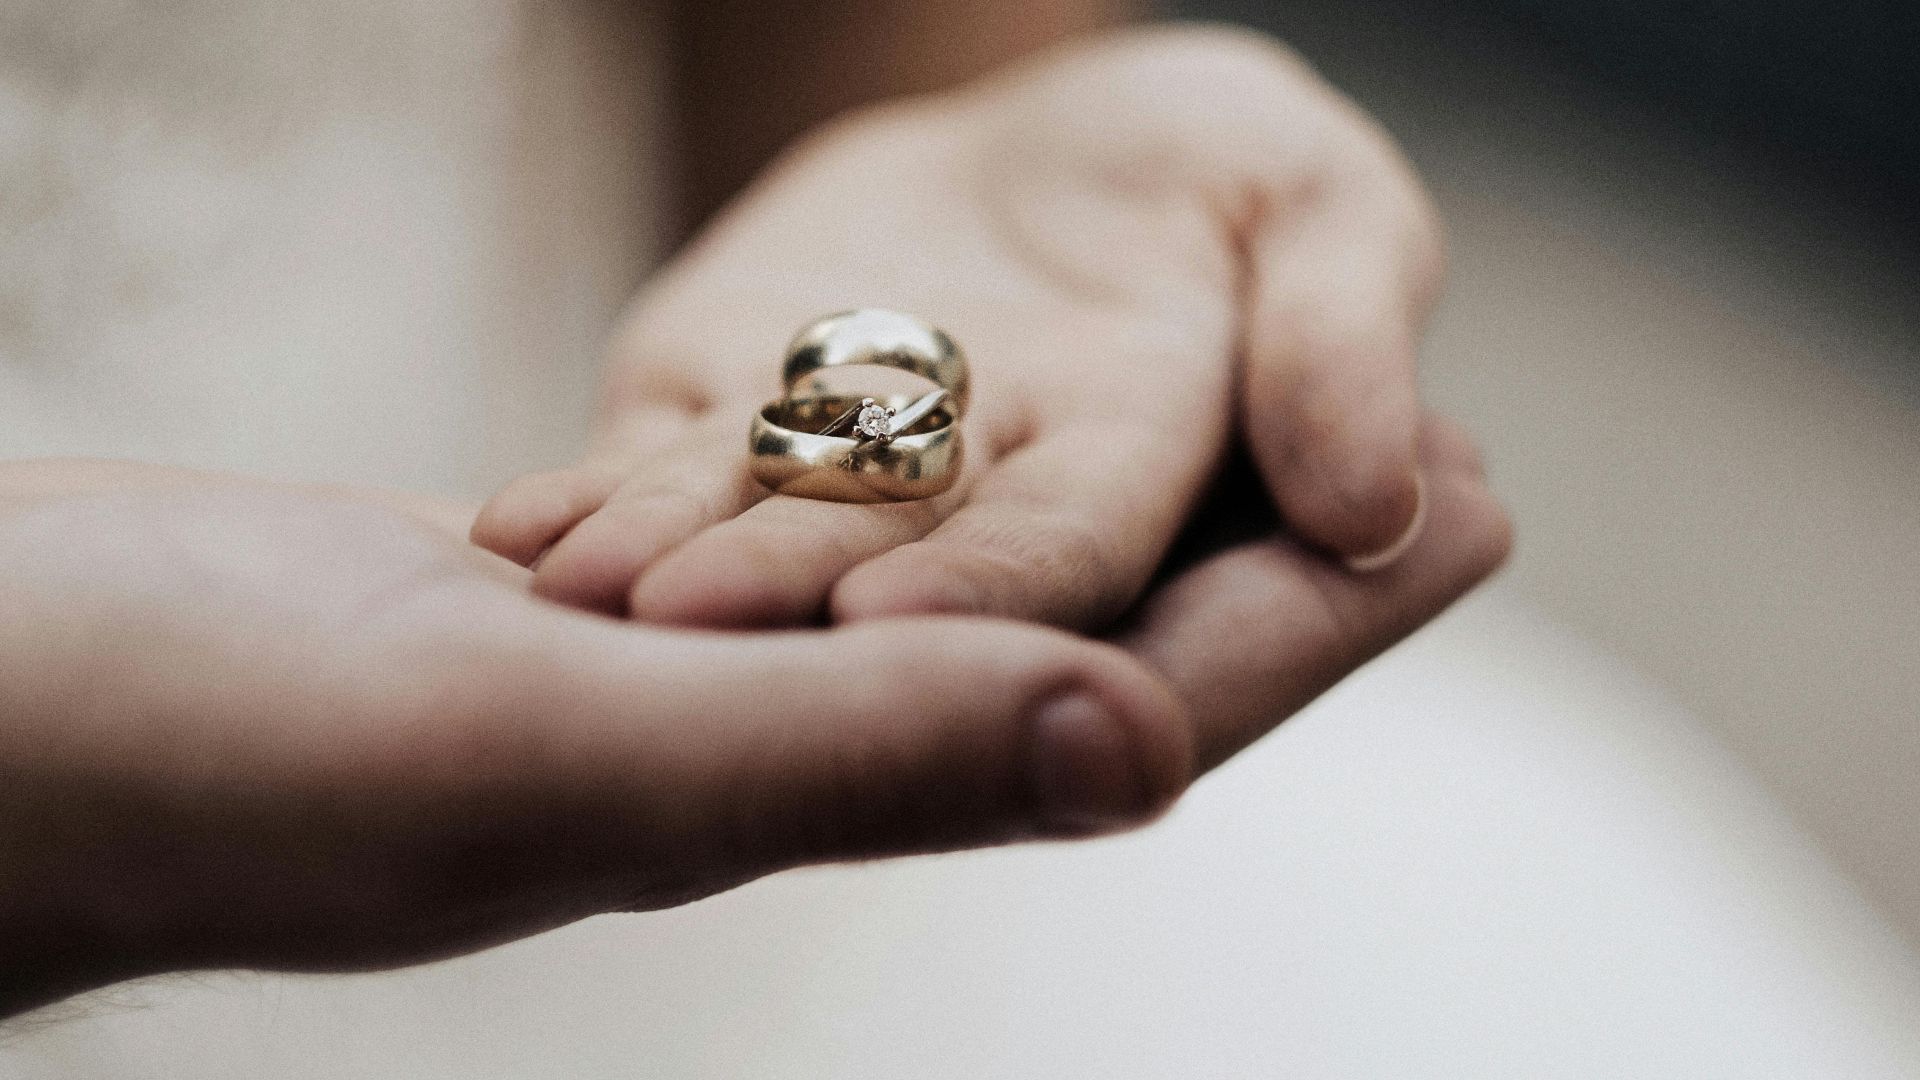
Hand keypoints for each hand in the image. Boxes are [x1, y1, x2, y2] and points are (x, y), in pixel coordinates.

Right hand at [0, 440, 1503, 1016]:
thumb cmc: (209, 755)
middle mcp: (759, 755)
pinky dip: (938, 472)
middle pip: (1081, 641)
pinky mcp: (582, 610)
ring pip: (966, 586)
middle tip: (1428, 444)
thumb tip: (1142, 748)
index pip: (1119, 704)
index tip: (1484, 506)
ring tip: (1243, 409)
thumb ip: (840, 755)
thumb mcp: (536, 745)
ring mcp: (671, 684)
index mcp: (782, 796)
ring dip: (1115, 503)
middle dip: (1264, 554)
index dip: (1320, 620)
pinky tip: (988, 428)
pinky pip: (827, 539)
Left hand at [474, 25, 1445, 628]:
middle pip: (886, 568)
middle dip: (791, 604)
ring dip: (667, 568)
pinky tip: (519, 530)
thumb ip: (1346, 334)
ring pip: (753, 534)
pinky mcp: (730, 428)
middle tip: (685, 630)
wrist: (1045, 143)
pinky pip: (661, 475)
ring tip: (573, 587)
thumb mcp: (1316, 206)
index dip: (997, 588)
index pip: (1073, 552)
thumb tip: (1386, 505)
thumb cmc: (1209, 173)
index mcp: (1134, 474)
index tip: (901, 620)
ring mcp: (840, 479)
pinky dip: (598, 505)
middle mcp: (976, 511)